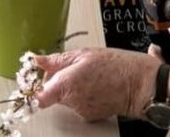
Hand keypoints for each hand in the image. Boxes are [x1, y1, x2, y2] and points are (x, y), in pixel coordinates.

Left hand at [34, 48, 159, 121]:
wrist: (138, 84)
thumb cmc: (114, 66)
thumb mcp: (83, 53)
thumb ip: (56, 59)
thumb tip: (37, 60)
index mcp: (67, 84)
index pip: (39, 97)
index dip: (32, 90)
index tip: (30, 83)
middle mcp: (72, 101)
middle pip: (52, 91)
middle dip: (56, 80)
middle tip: (71, 67)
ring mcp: (81, 111)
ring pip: (65, 97)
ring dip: (69, 87)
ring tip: (87, 75)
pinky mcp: (90, 116)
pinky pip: (77, 104)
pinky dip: (81, 95)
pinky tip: (94, 85)